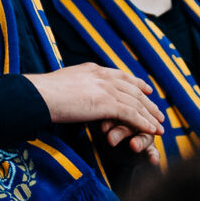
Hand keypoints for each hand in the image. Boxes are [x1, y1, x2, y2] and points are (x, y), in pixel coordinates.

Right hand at [28, 65, 162, 146]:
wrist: (38, 95)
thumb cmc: (42, 93)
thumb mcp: (63, 83)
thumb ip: (75, 86)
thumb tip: (73, 91)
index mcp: (93, 69)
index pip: (121, 76)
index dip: (137, 83)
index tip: (147, 90)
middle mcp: (103, 76)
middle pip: (133, 89)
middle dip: (149, 102)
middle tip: (159, 112)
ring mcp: (106, 88)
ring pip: (136, 102)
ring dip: (151, 116)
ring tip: (161, 127)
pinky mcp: (106, 103)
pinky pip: (131, 114)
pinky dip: (144, 123)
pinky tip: (152, 131)